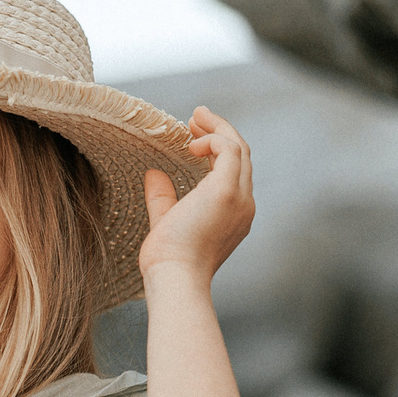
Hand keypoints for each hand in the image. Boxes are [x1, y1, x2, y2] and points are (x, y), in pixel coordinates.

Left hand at [139, 107, 253, 289]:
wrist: (174, 278)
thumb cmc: (169, 261)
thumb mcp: (166, 222)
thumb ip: (163, 198)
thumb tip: (153, 173)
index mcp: (235, 215)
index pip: (234, 172)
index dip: (217, 150)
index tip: (194, 137)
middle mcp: (244, 205)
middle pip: (241, 156)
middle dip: (219, 132)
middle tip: (195, 118)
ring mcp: (239, 198)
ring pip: (239, 148)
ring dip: (217, 128)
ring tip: (195, 118)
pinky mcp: (226, 191)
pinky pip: (228, 149)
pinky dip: (212, 139)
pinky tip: (190, 143)